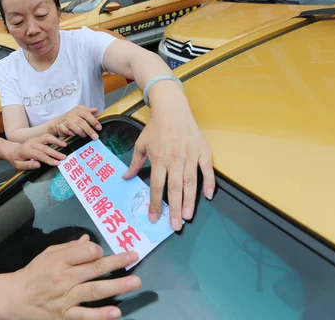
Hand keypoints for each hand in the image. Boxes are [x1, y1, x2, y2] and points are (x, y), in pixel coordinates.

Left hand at [8, 134, 67, 169]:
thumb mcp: (18, 165)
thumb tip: (38, 164)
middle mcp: (31, 143)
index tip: (57, 163)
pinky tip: (60, 142)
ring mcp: (35, 139)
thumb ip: (27, 165)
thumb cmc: (17, 159)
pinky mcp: (38, 138)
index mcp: (26, 150)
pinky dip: (54, 138)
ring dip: (56, 141)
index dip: (48, 159)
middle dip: (55, 153)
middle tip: (64, 157)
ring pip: (47, 138)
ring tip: (65, 146)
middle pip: (45, 148)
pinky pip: (47, 136)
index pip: (39, 155)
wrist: (13, 150)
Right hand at [10, 235, 140, 319]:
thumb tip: (89, 240)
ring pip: (93, 291)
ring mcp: (65, 298)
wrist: (14, 298)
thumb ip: (69, 248)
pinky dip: (100, 315)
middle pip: (93, 269)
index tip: (102, 250)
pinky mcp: (64, 316)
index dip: (97, 249)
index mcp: (59, 261)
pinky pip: (84, 316)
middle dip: (116, 262)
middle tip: (134, 256)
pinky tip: (116, 312)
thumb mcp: (47, 254)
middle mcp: (64, 279)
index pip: (84, 252)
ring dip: (116, 286)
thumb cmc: (34, 274)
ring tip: (134, 282)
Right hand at [51, 106, 101, 139]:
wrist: (59, 121)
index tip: (99, 128)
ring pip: (73, 126)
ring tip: (84, 135)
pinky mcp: (60, 126)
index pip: (87, 114)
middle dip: (89, 130)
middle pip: (81, 122)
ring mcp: (65, 120)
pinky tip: (74, 135)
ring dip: (80, 131)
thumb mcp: (81, 112)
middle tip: (95, 137)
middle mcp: (72, 115)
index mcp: (78, 110)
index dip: (93, 121)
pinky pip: (65, 130)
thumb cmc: (73, 117)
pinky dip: (69, 132)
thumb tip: (96, 110)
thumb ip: (89, 111)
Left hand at [123, 103, 214, 230]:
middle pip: (174, 188)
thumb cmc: (155, 128)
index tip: (154, 218)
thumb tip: (126, 177)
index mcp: (159, 159)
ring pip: (190, 182)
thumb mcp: (141, 144)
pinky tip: (208, 196)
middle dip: (174, 208)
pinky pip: (207, 169)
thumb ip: (135, 162)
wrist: (172, 109)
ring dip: (189, 201)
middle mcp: (174, 159)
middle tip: (175, 226)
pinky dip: (208, 183)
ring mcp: (190, 156)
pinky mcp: (202, 151)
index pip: (156, 185)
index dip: (154, 203)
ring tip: (187, 217)